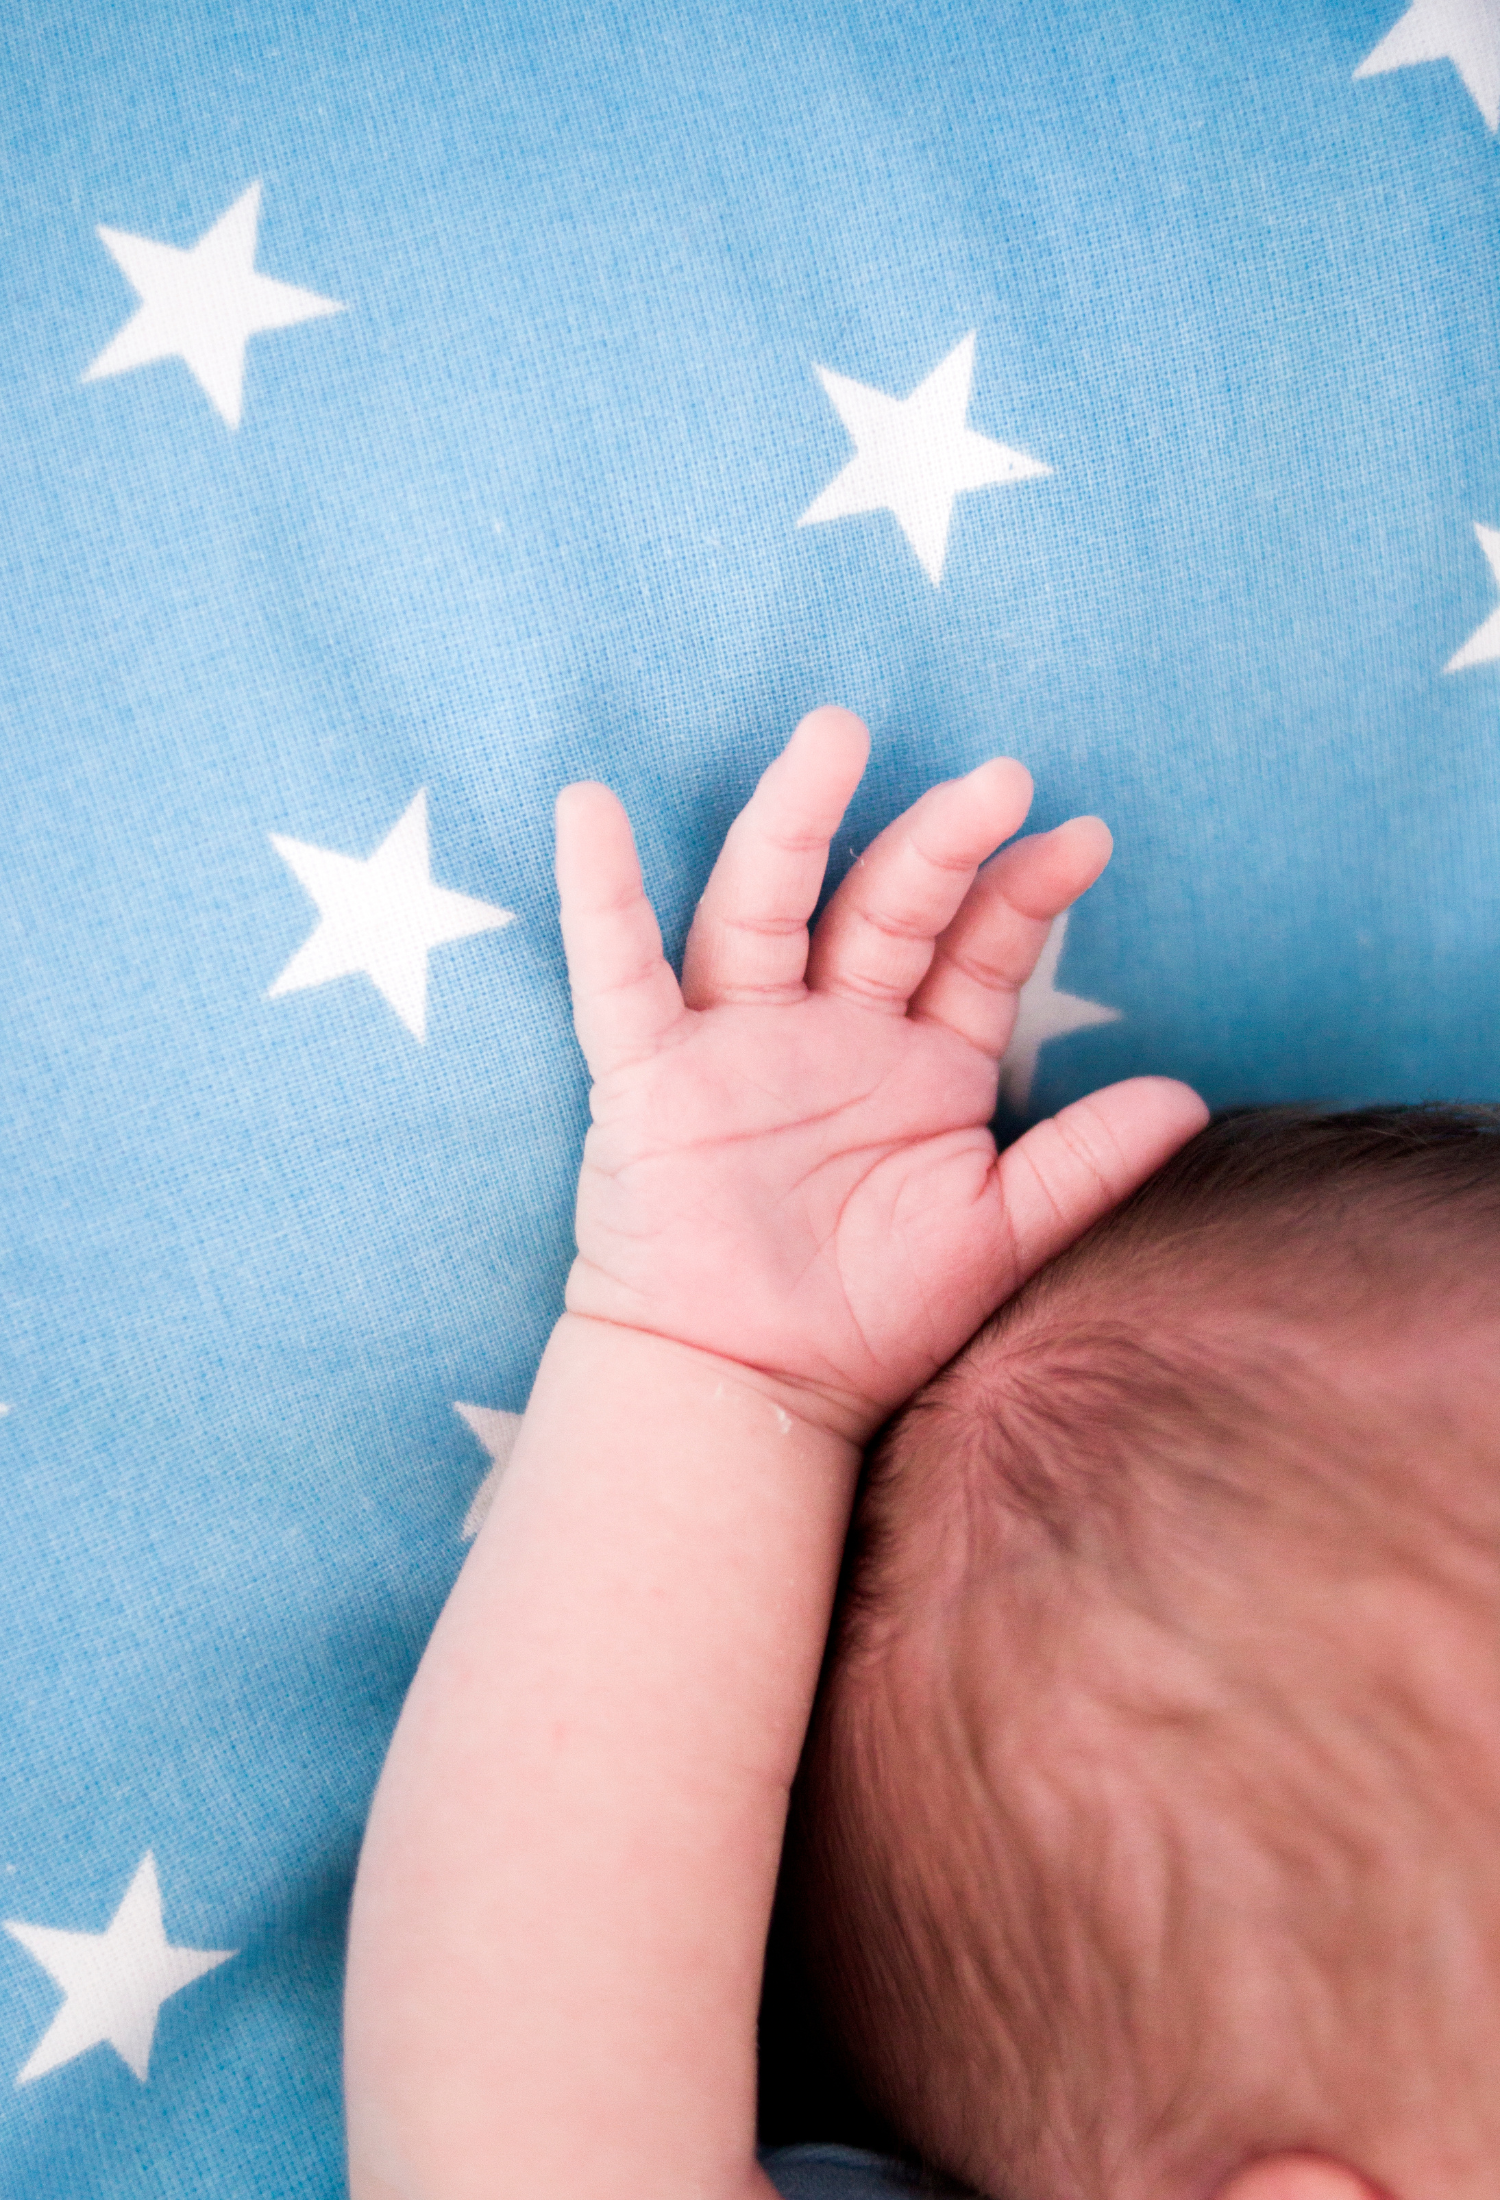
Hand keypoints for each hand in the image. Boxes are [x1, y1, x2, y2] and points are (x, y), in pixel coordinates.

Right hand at [555, 706, 1205, 1438]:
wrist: (751, 1392)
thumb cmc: (872, 1316)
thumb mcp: (997, 1234)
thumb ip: (1084, 1163)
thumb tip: (1186, 1098)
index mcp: (918, 1059)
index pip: (975, 948)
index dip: (1025, 893)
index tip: (1085, 840)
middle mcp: (829, 1029)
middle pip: (883, 907)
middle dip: (938, 842)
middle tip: (998, 778)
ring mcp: (738, 1042)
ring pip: (765, 908)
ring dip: (796, 823)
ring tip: (836, 738)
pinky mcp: (652, 1077)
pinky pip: (617, 974)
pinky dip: (600, 896)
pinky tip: (591, 810)